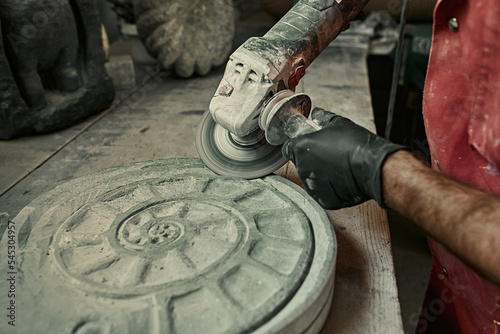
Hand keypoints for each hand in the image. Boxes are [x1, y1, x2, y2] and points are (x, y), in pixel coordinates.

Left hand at [282, 108, 404, 209]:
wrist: (373, 167)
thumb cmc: (356, 145)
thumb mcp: (339, 124)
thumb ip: (323, 118)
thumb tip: (317, 113)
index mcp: (301, 148)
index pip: (289, 149)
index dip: (298, 146)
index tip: (309, 146)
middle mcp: (302, 168)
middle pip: (300, 164)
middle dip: (311, 160)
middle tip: (329, 155)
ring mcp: (312, 186)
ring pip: (310, 179)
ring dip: (319, 174)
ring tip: (338, 168)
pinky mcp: (323, 199)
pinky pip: (322, 192)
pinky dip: (329, 188)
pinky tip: (342, 179)